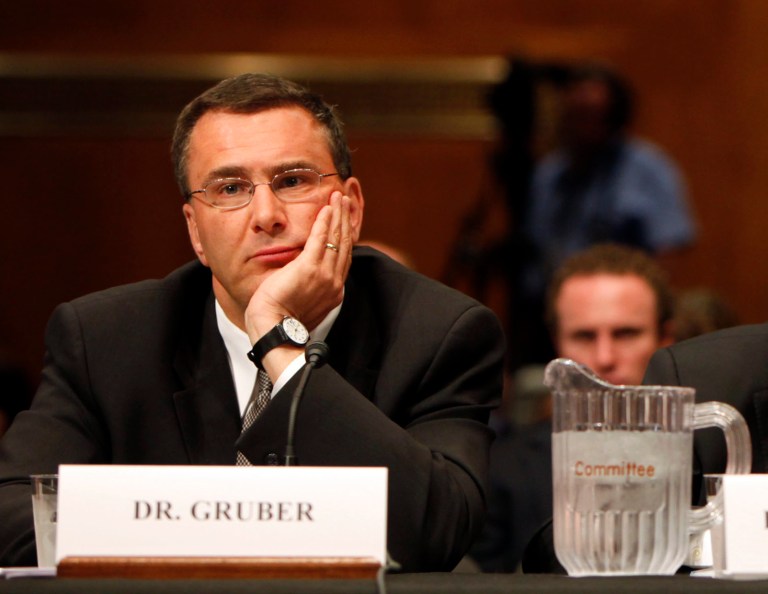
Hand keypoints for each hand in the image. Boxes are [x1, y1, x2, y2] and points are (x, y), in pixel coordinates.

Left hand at [243, 191, 351, 374]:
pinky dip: (325, 221)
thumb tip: (304, 279)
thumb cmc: (280, 320)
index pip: (343, 258)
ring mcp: (324, 275)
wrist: (273, 328)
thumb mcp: (303, 303)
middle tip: (345, 201)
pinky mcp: (309, 268)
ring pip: (336, 238)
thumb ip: (309, 288)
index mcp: (334, 292)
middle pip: (344, 244)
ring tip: (339, 197)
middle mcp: (334, 283)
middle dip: (345, 220)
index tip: (344, 221)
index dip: (345, 237)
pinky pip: (321, 238)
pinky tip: (327, 207)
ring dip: (338, 214)